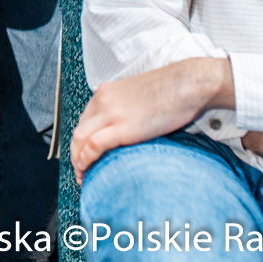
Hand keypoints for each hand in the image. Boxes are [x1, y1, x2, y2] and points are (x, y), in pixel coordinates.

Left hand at [70, 57, 233, 181]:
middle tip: (81, 171)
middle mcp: (103, 101)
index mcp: (106, 92)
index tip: (84, 155)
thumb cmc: (173, 90)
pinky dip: (86, 161)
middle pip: (78, 131)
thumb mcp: (141, 96)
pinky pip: (93, 146)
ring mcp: (111, 114)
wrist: (187, 84)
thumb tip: (133, 128)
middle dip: (75, 154)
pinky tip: (87, 172)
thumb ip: (129, 109)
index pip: (84, 120)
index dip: (81, 141)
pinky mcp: (122, 127)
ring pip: (80, 140)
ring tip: (83, 178)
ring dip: (77, 162)